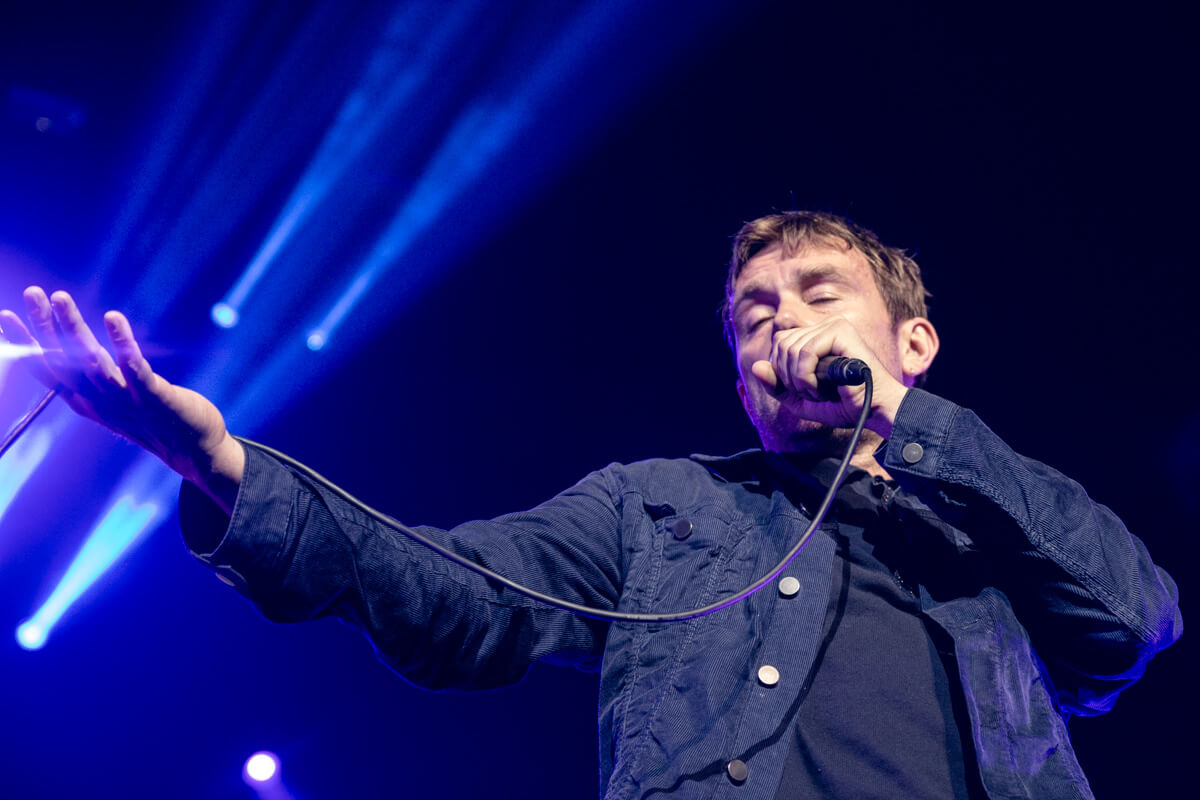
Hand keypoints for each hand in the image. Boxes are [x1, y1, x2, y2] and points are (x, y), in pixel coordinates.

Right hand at [0, 287, 243, 511]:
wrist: (195, 454)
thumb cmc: (155, 422)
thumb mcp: (114, 401)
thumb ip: (92, 379)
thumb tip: (70, 352)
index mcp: (86, 401)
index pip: (47, 371)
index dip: (25, 345)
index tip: (4, 315)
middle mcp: (99, 401)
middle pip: (63, 362)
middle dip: (44, 326)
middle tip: (33, 292)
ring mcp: (126, 401)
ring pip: (92, 362)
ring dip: (74, 328)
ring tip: (60, 298)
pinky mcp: (156, 399)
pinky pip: (136, 370)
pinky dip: (123, 344)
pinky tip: (113, 319)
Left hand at [749, 316, 908, 437]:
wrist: (874, 410)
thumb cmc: (845, 404)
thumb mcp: (801, 400)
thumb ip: (777, 385)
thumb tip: (755, 366)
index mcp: (817, 337)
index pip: (780, 341)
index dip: (781, 370)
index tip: (802, 390)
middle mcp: (825, 326)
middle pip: (781, 343)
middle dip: (788, 376)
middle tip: (811, 393)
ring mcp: (833, 326)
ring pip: (790, 348)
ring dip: (799, 380)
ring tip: (819, 392)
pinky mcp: (840, 331)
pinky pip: (804, 352)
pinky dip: (805, 376)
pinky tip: (820, 388)